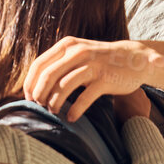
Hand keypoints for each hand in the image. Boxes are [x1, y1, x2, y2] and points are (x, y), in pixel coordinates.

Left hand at [23, 36, 158, 121]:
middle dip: (39, 94)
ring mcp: (93, 65)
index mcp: (67, 45)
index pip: (39, 65)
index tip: (29, 98)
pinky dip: (75, 110)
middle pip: (48, 76)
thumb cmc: (98, 60)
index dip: (30, 83)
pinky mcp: (106, 79)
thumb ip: (57, 64)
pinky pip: (84, 98)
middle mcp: (79, 52)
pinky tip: (71, 117)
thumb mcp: (77, 54)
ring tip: (53, 111)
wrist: (134, 58)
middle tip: (39, 106)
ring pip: (64, 86)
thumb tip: (32, 86)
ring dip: (54, 102)